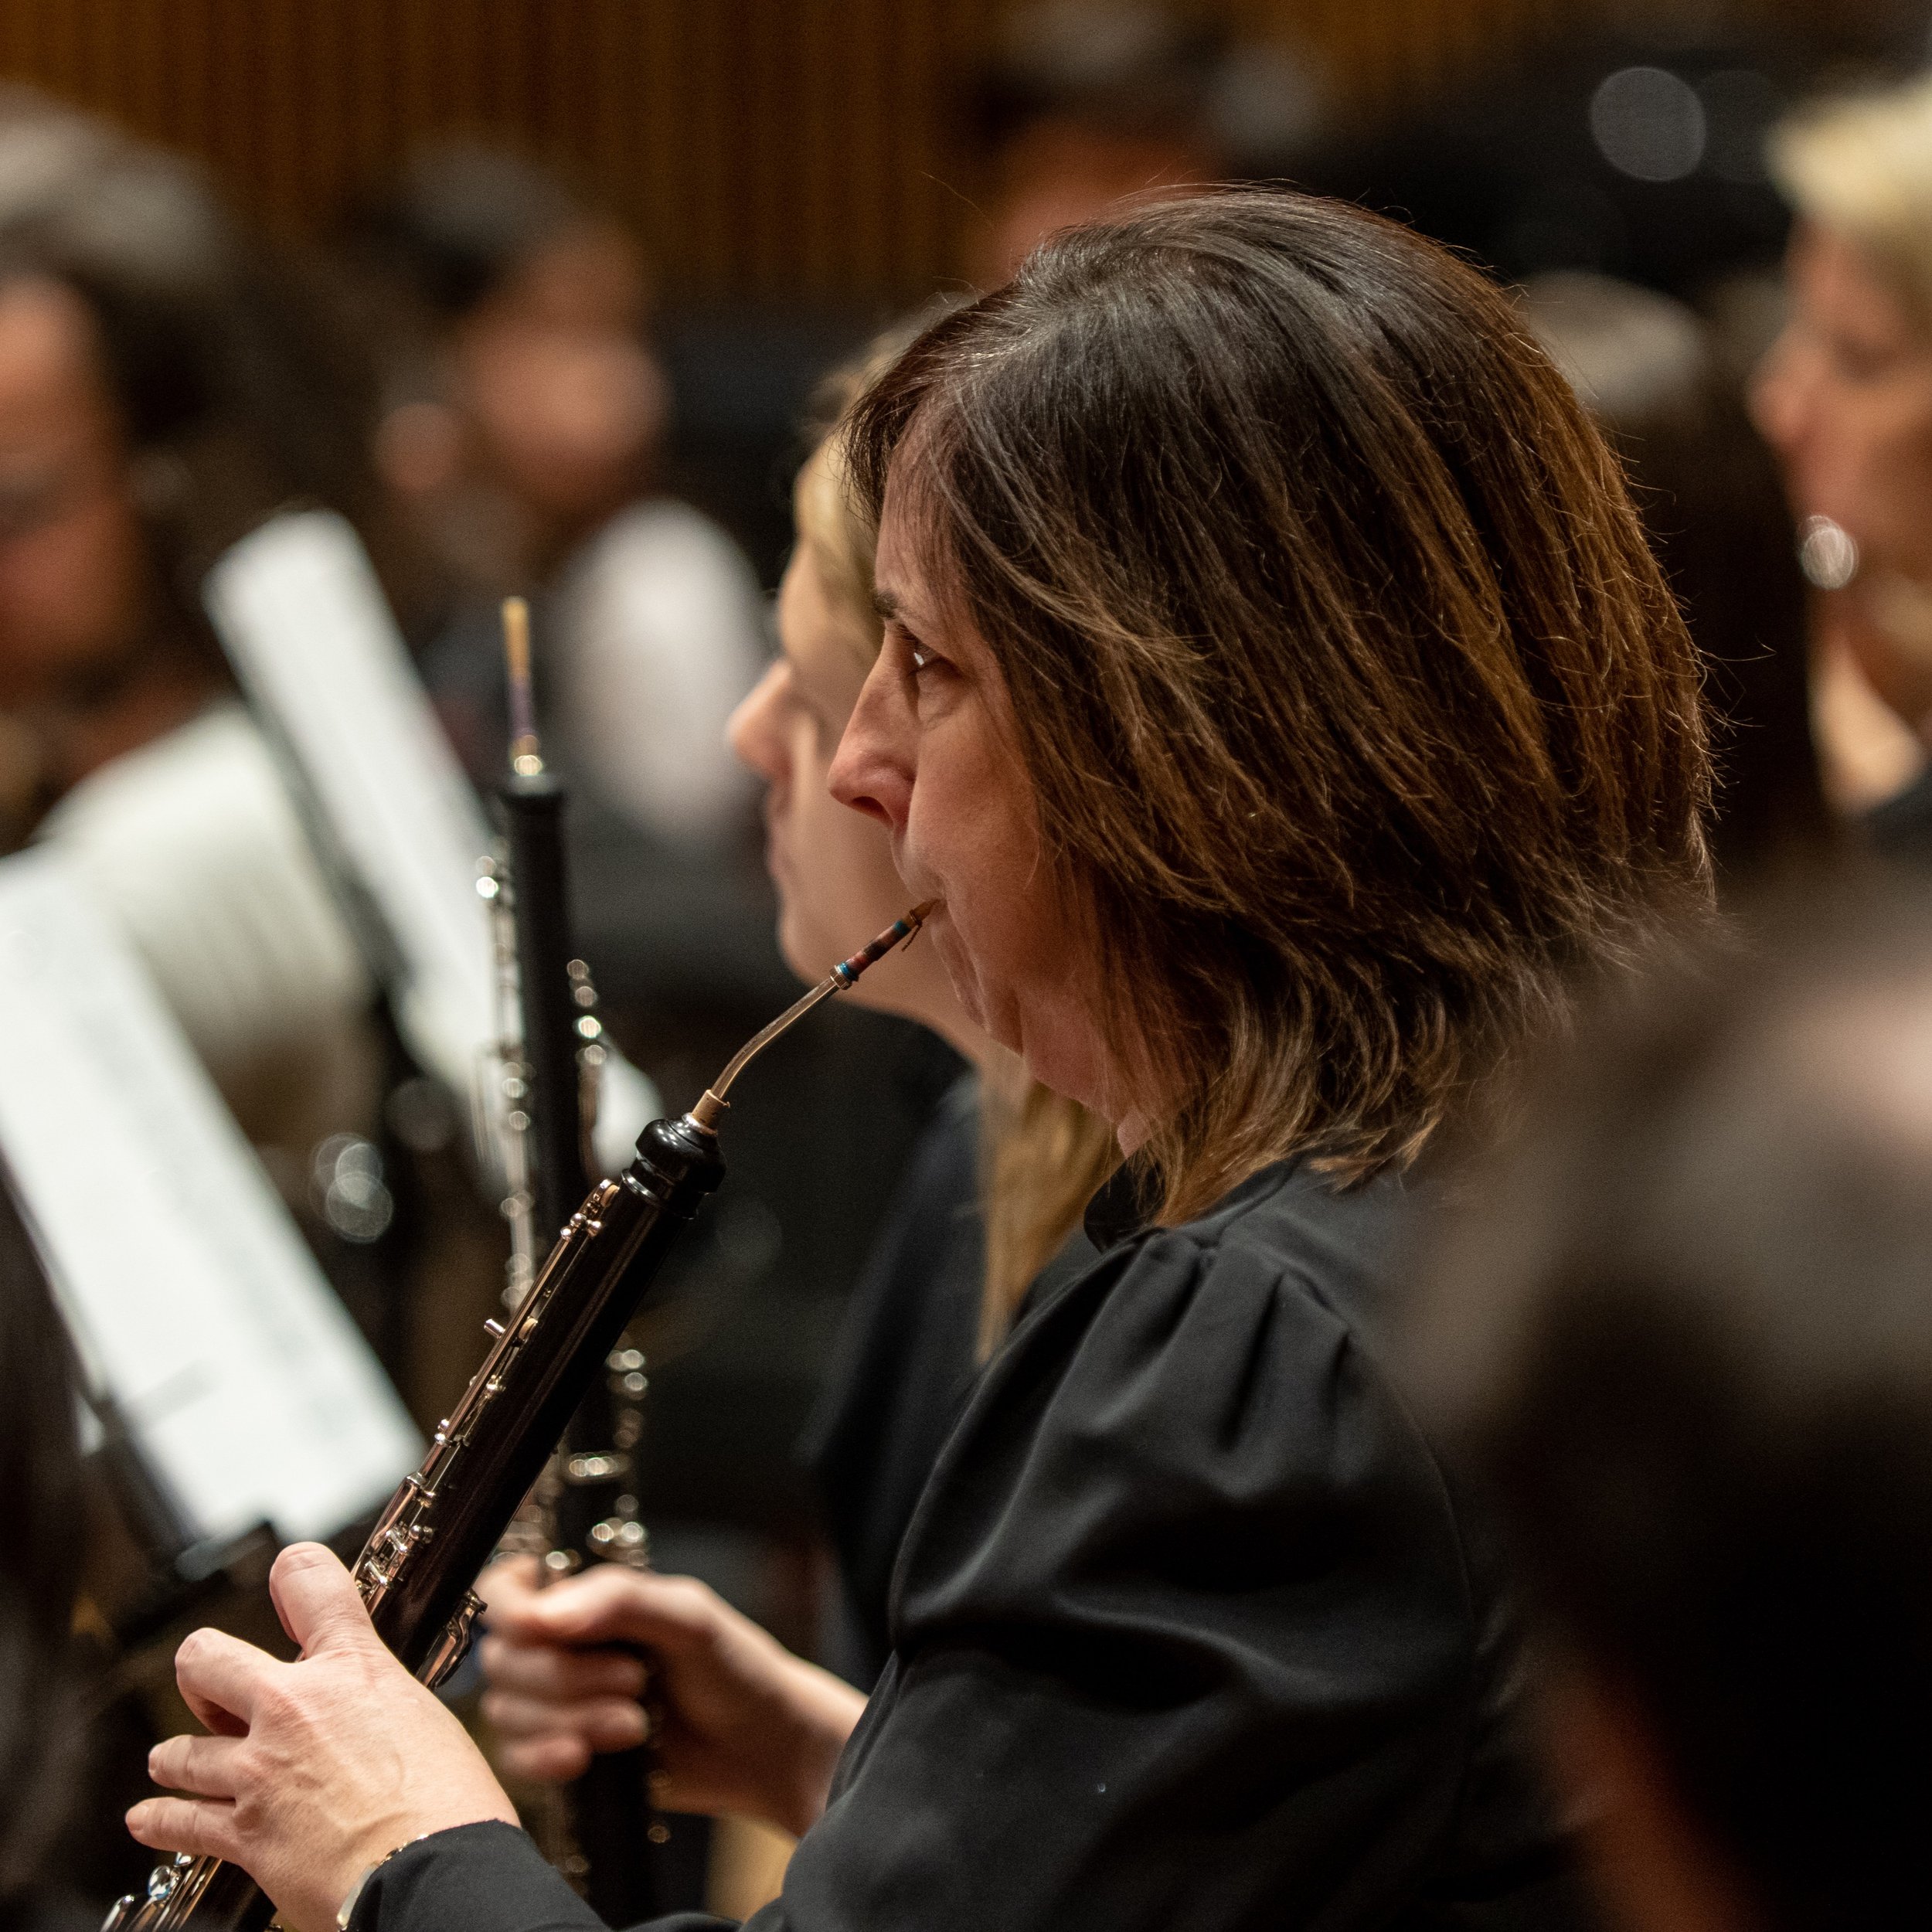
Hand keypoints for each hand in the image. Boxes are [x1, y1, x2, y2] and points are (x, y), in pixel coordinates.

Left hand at [128, 1543, 518, 1931]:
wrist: (430, 1868)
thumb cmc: (448, 1799)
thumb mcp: (425, 1716)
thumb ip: (379, 1701)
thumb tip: (370, 1714)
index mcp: (353, 1667)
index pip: (309, 1582)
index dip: (294, 1570)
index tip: (287, 1574)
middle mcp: (294, 1706)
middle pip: (207, 1658)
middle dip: (204, 1670)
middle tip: (214, 1688)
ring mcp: (259, 1769)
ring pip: (181, 1750)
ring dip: (178, 1756)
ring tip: (176, 1761)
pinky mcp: (242, 1832)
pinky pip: (179, 1821)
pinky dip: (160, 1819)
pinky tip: (148, 1817)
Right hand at [476, 1557, 865, 1838]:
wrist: (761, 1748)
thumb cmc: (733, 1668)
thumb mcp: (688, 1617)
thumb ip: (619, 1601)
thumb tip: (542, 1616)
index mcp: (586, 1598)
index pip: (505, 1591)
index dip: (512, 1612)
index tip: (544, 1630)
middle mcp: (562, 1645)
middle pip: (503, 1658)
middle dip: (565, 1678)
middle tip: (634, 1681)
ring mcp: (556, 1703)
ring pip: (506, 1711)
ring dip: (569, 1721)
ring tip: (635, 1724)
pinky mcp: (559, 1754)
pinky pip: (514, 1760)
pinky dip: (546, 1759)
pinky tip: (587, 1759)